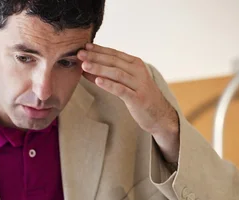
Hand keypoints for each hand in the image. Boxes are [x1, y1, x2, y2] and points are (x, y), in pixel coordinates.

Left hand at [77, 43, 179, 161]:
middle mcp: (138, 71)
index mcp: (135, 64)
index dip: (99, 50)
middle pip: (114, 62)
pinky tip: (97, 81)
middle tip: (80, 54)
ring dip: (99, 68)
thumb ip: (107, 75)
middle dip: (96, 57)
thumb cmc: (138, 96)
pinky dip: (109, 84)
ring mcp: (139, 85)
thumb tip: (85, 68)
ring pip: (117, 73)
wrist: (159, 114)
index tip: (85, 46)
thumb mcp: (124, 82)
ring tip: (84, 66)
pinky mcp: (138, 98)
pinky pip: (121, 90)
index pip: (115, 54)